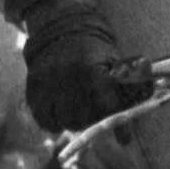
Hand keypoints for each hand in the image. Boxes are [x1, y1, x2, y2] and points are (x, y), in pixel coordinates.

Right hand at [24, 0, 138, 133]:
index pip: (107, 107)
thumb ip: (128, 89)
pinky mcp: (34, 88)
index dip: (119, 125)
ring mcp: (48, 83)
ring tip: (80, 114)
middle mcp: (68, 77)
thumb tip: (135, 123)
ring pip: (64, 121)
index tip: (125, 139)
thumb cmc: (97, 53)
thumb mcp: (116, 64)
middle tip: (98, 118)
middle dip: (94, 122)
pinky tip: (62, 113)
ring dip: (75, 123)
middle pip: (83, 118)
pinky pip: (44, 119)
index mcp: (93, 69)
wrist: (64, 30)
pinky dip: (54, 123)